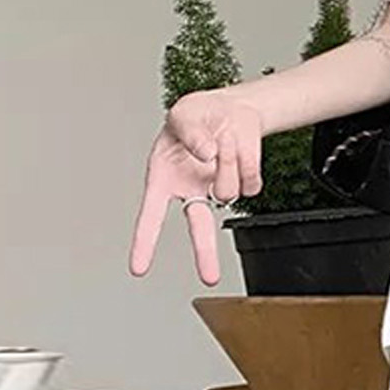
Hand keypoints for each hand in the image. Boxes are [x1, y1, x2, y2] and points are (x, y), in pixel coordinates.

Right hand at [129, 91, 265, 284]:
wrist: (230, 110)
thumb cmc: (196, 117)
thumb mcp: (182, 116)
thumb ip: (190, 134)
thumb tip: (207, 155)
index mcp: (167, 179)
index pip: (152, 215)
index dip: (145, 242)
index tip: (139, 268)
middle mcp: (193, 191)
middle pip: (200, 228)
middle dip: (205, 253)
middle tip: (209, 278)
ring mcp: (220, 191)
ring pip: (229, 191)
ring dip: (226, 159)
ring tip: (220, 137)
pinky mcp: (246, 186)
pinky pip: (250, 180)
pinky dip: (246, 157)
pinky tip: (237, 146)